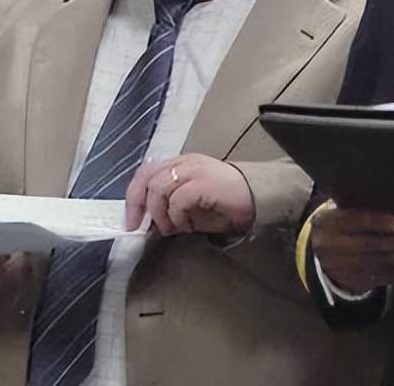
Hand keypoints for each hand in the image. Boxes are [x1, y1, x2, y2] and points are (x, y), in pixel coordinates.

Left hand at [125, 154, 254, 235]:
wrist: (263, 197)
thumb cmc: (230, 202)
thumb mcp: (194, 205)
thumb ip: (172, 208)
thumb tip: (152, 224)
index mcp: (181, 165)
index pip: (146, 173)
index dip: (133, 196)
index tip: (130, 220)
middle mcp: (184, 164)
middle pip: (146, 178)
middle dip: (136, 204)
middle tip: (137, 227)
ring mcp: (194, 171)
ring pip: (158, 189)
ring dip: (160, 214)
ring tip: (172, 229)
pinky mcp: (203, 183)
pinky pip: (178, 200)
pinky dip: (177, 217)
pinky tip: (188, 227)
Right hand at [312, 208, 393, 294]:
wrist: (318, 256)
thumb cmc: (338, 229)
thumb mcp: (341, 216)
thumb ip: (364, 216)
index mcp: (328, 225)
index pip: (354, 222)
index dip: (379, 222)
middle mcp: (331, 247)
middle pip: (368, 245)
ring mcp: (341, 267)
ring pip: (377, 263)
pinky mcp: (353, 281)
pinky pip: (380, 277)